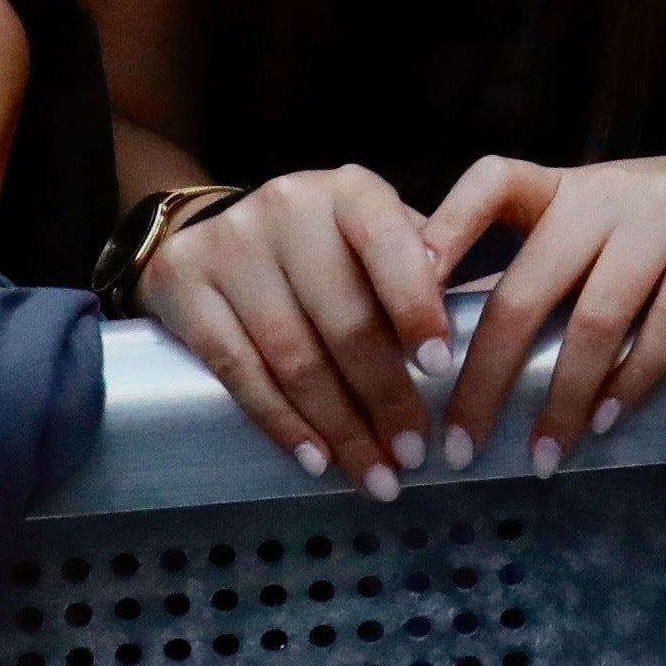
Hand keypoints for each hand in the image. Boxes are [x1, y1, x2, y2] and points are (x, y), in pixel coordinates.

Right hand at [136, 161, 461, 493]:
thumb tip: (483, 336)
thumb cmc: (327, 251)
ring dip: (340, 425)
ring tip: (374, 473)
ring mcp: (230, 243)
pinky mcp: (182, 282)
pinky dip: (282, 423)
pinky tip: (316, 457)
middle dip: (385, 395)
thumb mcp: (378, 241)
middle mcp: (289, 206)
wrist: (219, 232)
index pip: (389, 246)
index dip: (416, 308)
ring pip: (293, 354)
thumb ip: (426, 274)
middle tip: (413, 452)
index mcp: (351, 192)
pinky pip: (237, 369)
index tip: (442, 369)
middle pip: (342, 317)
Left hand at [417, 137, 665, 474]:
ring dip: (561, 399)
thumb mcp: (593, 222)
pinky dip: (631, 379)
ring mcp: (661, 220)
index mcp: (563, 188)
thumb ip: (535, 269)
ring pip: (593, 320)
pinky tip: (605, 422)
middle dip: (485, 377)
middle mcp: (603, 197)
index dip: (444, 233)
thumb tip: (448, 344)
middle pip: (526, 290)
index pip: (492, 183)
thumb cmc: (663, 218)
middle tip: (456, 447)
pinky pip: (665, 323)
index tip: (405, 308)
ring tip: (540, 457)